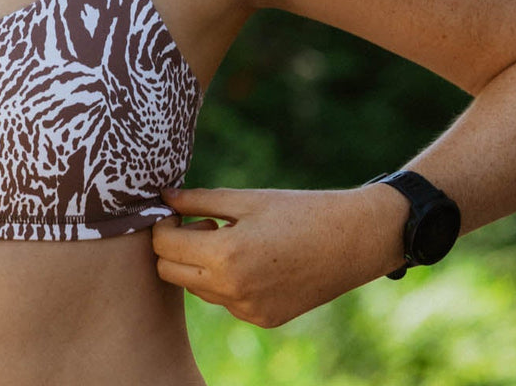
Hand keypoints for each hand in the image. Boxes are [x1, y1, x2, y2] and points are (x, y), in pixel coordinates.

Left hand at [151, 185, 404, 328]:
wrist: (352, 241)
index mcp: (226, 256)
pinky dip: (224, 280)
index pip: (163, 246)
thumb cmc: (298, 211)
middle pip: (170, 273)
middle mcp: (233, 291)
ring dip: (199, 263)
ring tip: (231, 236)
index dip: (163, 224)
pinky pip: (224, 300)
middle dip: (174, 246)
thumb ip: (198, 199)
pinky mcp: (263, 319)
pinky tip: (251, 257)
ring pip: (196, 288)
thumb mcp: (245, 199)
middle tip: (204, 222)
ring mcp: (248, 311)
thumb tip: (162, 197)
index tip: (177, 209)